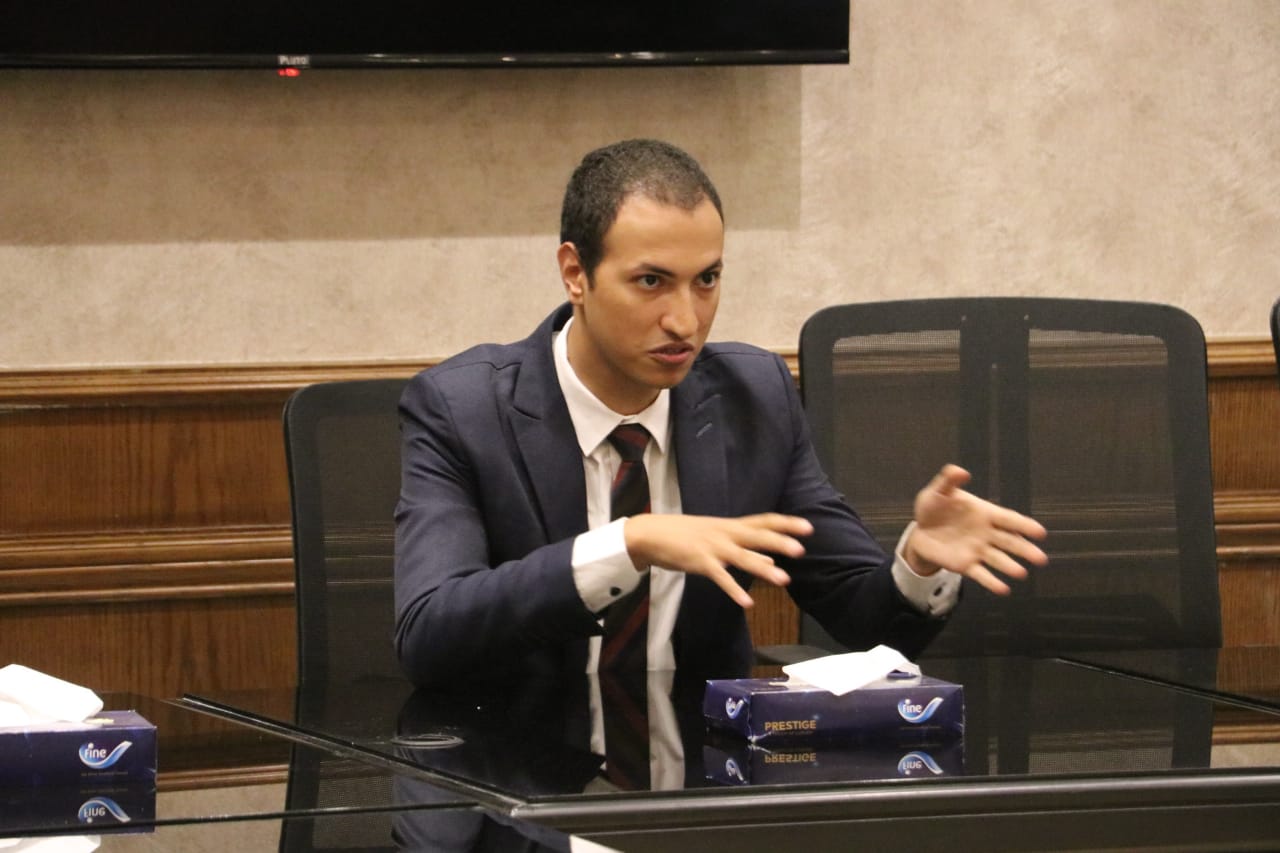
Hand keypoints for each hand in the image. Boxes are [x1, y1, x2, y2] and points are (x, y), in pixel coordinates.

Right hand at [623, 513, 811, 607]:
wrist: (650, 534)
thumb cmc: (685, 535)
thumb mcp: (717, 537)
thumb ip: (744, 548)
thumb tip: (770, 557)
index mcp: (731, 526)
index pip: (764, 521)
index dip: (786, 523)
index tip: (808, 527)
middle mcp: (725, 533)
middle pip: (757, 535)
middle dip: (780, 541)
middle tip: (802, 549)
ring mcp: (713, 547)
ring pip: (742, 556)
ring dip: (763, 567)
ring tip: (784, 579)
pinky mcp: (700, 562)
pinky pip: (720, 577)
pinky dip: (734, 589)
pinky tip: (747, 603)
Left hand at [906, 464, 1047, 594]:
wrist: (920, 531)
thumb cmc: (934, 508)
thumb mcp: (938, 491)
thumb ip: (949, 480)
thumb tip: (960, 471)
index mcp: (986, 514)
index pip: (1009, 520)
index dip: (1024, 526)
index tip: (1040, 532)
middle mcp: (987, 534)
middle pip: (1010, 542)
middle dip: (1025, 550)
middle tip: (1041, 559)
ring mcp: (978, 551)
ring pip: (998, 560)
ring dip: (1010, 567)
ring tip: (1021, 573)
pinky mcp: (966, 565)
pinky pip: (981, 574)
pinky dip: (991, 582)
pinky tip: (1003, 589)